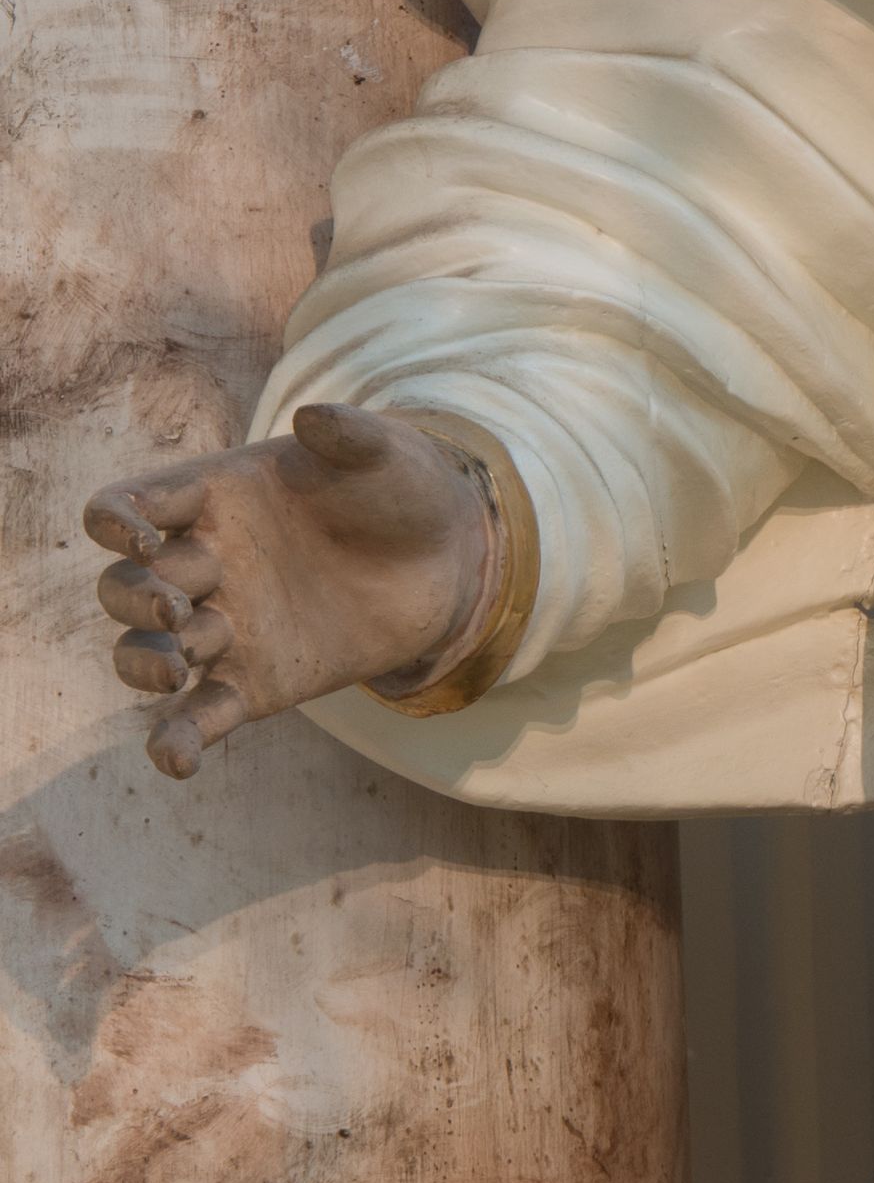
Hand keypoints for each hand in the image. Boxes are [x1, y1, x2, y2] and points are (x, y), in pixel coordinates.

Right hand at [84, 400, 494, 778]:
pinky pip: (201, 717)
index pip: (125, 507)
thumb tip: (314, 418)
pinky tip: (176, 763)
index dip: (114, 522)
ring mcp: (228, 626)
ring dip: (142, 664)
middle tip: (179, 610)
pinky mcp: (259, 681)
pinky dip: (178, 741)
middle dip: (132, 600)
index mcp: (212, 498)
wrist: (449, 557)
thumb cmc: (400, 489)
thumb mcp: (383, 452)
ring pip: (146, 654)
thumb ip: (350, 434)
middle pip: (124, 586)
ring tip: (177, 669)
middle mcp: (205, 563)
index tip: (143, 537)